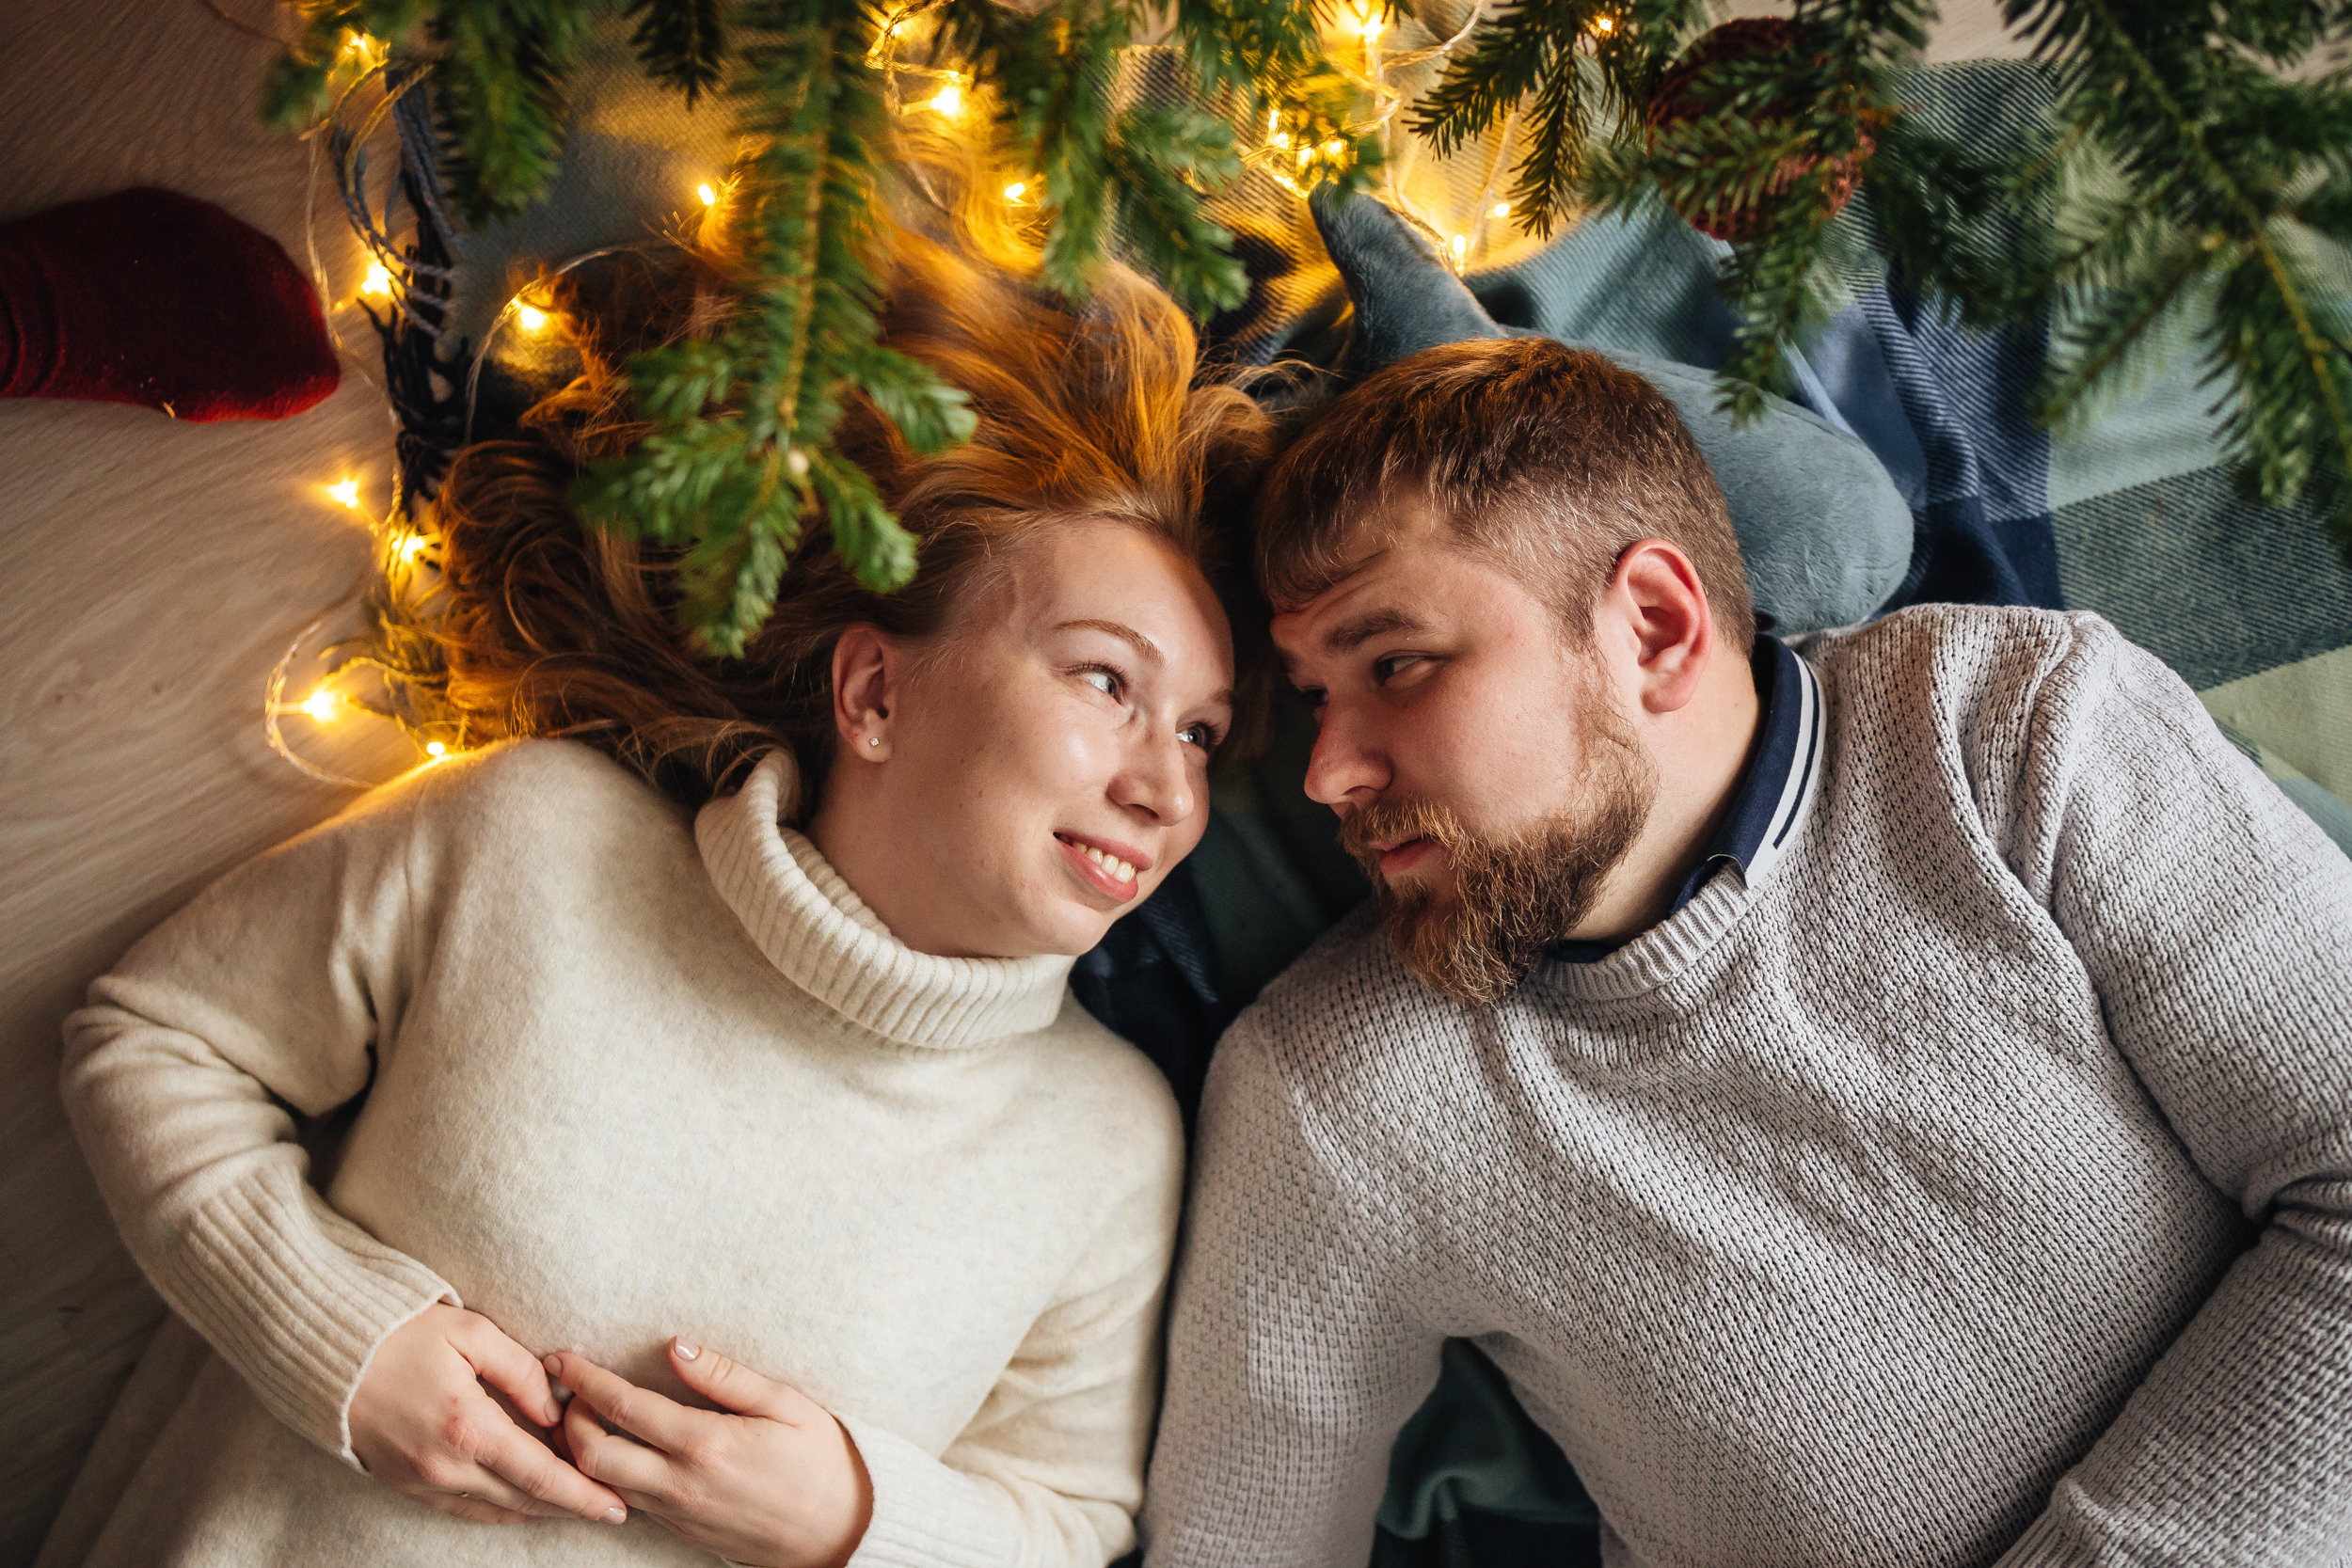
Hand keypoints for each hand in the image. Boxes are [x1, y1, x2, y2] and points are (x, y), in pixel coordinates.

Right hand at [350, 1304, 629, 1526]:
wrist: (326, 1354)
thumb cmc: (401, 1333)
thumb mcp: (472, 1334)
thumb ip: (521, 1373)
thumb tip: (556, 1411)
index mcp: (468, 1428)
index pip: (541, 1476)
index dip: (583, 1494)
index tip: (618, 1505)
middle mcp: (445, 1466)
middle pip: (525, 1501)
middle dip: (572, 1507)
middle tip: (614, 1506)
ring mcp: (422, 1481)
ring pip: (496, 1510)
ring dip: (540, 1510)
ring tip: (579, 1503)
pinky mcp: (405, 1484)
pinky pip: (464, 1509)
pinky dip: (502, 1508)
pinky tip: (526, 1502)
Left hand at [548, 1338, 872, 1567]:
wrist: (843, 1530)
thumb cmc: (821, 1459)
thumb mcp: (785, 1404)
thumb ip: (725, 1375)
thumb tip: (675, 1345)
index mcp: (706, 1444)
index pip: (623, 1407)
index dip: (584, 1379)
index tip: (560, 1357)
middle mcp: (681, 1484)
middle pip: (591, 1456)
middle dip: (568, 1420)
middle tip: (566, 1390)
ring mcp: (677, 1513)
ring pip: (601, 1486)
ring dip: (580, 1451)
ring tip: (580, 1417)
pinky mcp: (680, 1530)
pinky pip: (627, 1503)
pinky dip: (606, 1476)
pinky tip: (614, 1451)